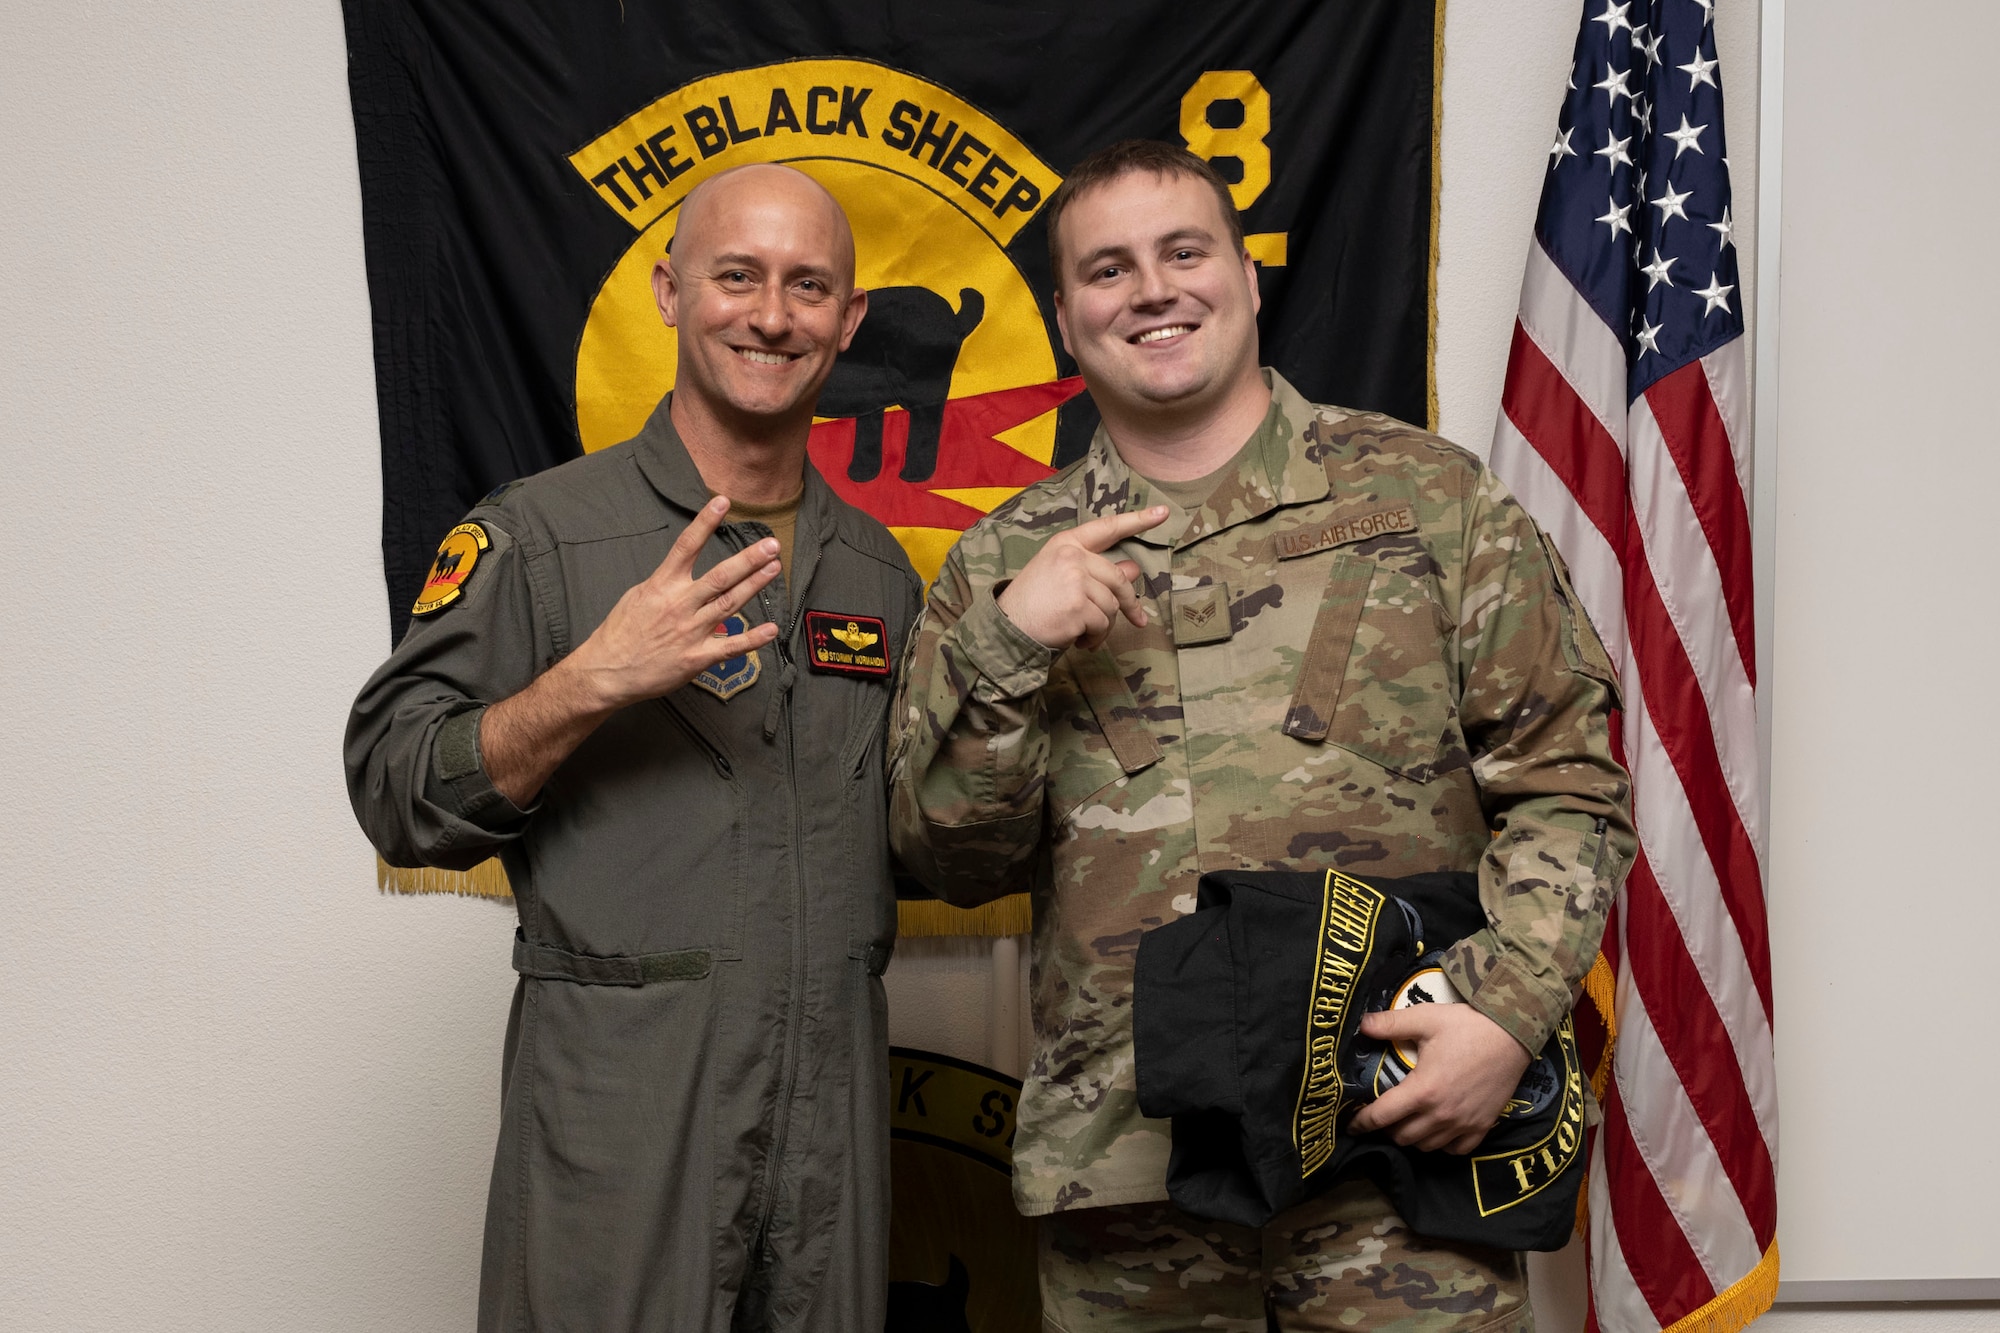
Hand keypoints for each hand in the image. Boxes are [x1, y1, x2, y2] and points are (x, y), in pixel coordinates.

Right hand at [560, 495, 781, 710]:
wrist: (607, 671)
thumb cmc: (619, 633)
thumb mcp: (637, 595)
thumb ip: (664, 582)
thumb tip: (681, 571)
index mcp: (662, 585)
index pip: (686, 546)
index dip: (705, 522)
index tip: (722, 502)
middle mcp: (680, 605)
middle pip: (720, 576)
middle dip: (748, 559)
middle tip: (771, 545)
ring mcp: (690, 631)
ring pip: (730, 604)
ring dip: (755, 585)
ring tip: (775, 568)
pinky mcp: (696, 658)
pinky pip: (730, 646)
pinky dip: (753, 639)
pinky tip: (772, 629)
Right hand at [995, 506, 1168, 649]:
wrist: (1006, 628)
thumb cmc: (1033, 603)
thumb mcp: (1062, 577)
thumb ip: (1096, 571)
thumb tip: (1133, 569)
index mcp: (1066, 544)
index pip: (1107, 528)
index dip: (1138, 520)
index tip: (1164, 512)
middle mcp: (1071, 556)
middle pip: (1118, 579)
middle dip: (1129, 604)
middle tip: (1138, 620)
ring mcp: (1074, 579)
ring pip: (1112, 606)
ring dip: (1103, 626)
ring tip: (1083, 631)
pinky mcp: (1078, 605)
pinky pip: (1102, 624)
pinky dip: (1094, 638)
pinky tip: (1077, 639)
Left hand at [1346, 1004, 1533, 1153]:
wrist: (1513, 1035)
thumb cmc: (1468, 1026)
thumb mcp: (1426, 1018)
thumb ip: (1391, 1024)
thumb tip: (1362, 1025)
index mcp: (1422, 1090)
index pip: (1381, 1117)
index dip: (1361, 1123)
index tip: (1350, 1125)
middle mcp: (1441, 1114)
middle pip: (1402, 1137)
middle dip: (1386, 1129)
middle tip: (1382, 1116)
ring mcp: (1463, 1124)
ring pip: (1426, 1147)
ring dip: (1412, 1137)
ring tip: (1407, 1122)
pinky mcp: (1482, 1127)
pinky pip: (1455, 1150)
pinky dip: (1441, 1145)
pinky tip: (1437, 1130)